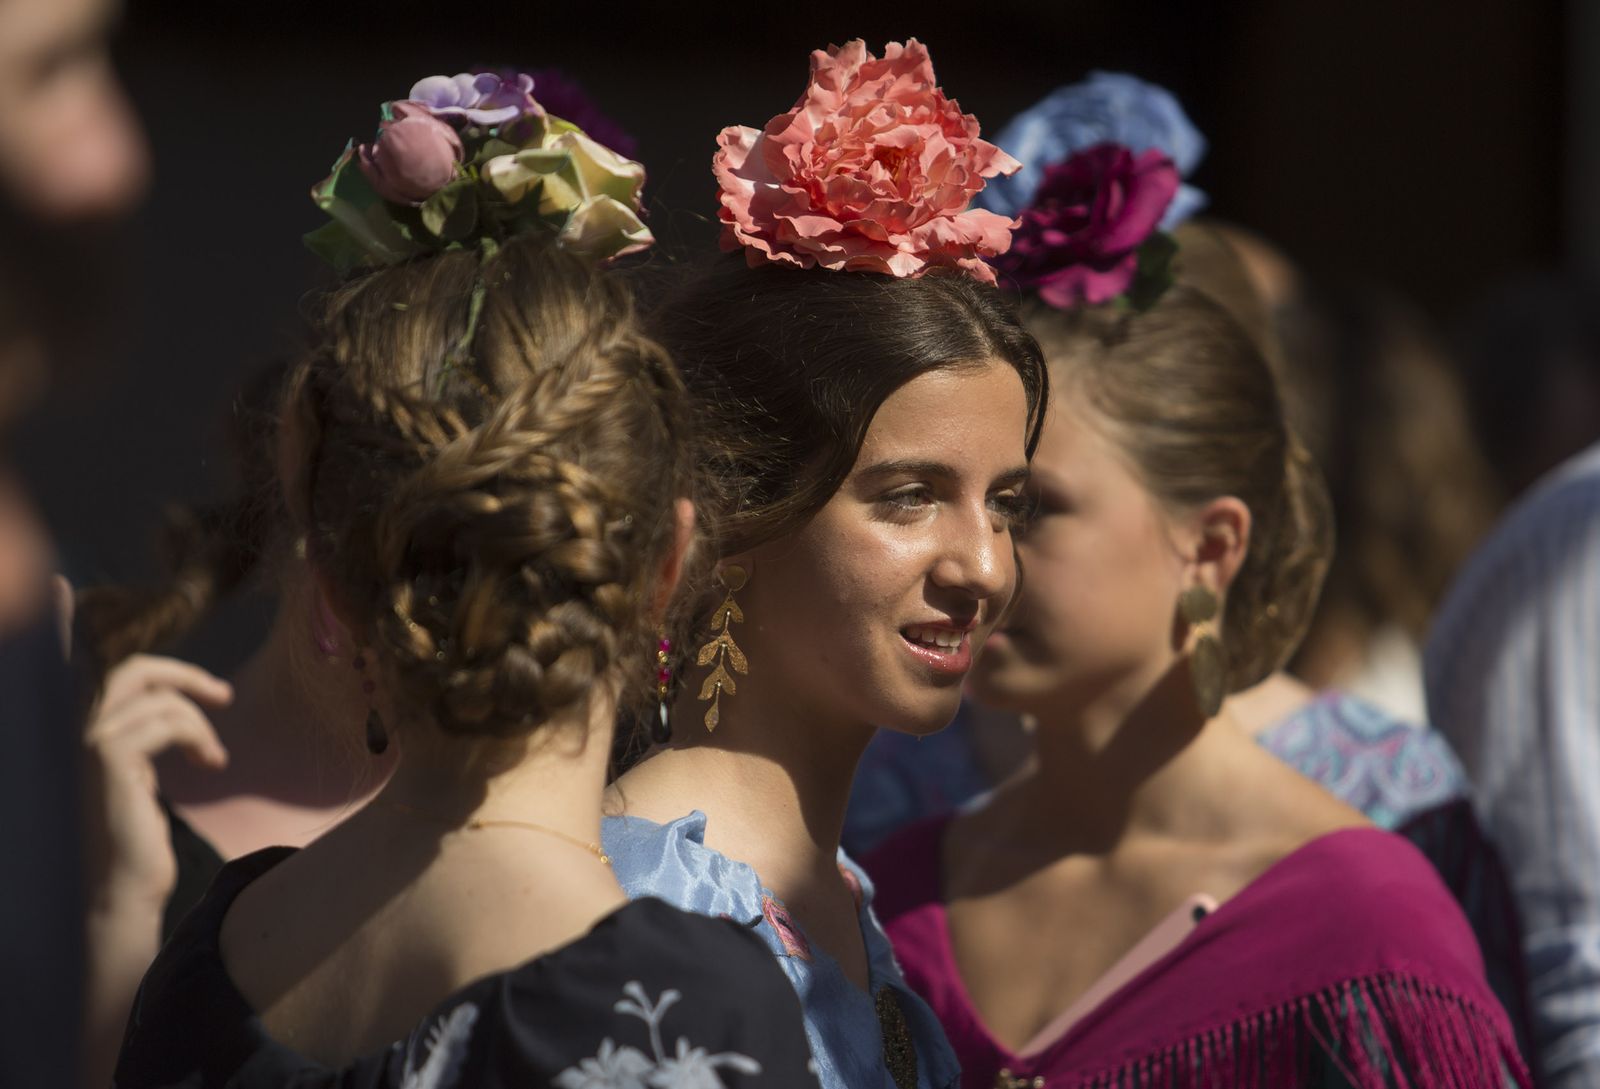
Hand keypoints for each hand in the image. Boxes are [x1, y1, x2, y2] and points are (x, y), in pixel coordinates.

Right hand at [83, 654, 231, 909]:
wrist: (123, 889)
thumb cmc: (136, 842)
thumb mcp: (138, 778)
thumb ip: (142, 741)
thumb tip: (171, 706)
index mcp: (81, 735)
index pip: (121, 677)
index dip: (169, 674)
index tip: (213, 692)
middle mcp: (75, 733)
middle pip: (133, 671)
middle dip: (185, 676)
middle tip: (225, 696)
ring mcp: (89, 743)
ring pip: (161, 702)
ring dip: (200, 726)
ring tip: (214, 760)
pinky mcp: (110, 759)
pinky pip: (167, 724)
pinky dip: (196, 736)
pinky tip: (210, 762)